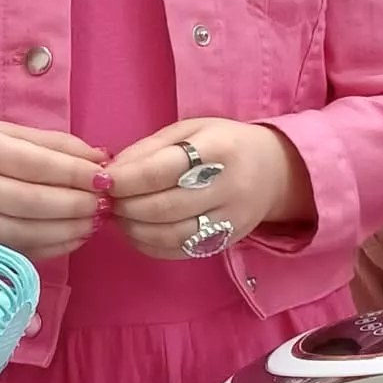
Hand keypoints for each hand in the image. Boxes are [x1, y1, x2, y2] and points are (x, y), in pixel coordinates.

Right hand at [0, 122, 104, 257]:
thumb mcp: (2, 133)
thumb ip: (52, 143)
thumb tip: (101, 157)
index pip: (33, 164)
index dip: (75, 174)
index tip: (106, 178)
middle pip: (31, 202)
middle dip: (77, 205)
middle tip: (106, 203)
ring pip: (26, 232)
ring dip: (70, 230)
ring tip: (96, 220)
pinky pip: (18, 251)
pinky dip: (54, 247)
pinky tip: (76, 236)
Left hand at [106, 119, 310, 260]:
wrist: (277, 172)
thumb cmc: (225, 145)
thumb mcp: (190, 131)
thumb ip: (148, 150)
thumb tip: (111, 174)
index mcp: (218, 150)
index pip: (162, 170)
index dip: (126, 179)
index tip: (105, 180)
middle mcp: (230, 187)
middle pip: (164, 207)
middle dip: (126, 206)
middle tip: (109, 200)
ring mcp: (232, 219)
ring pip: (171, 235)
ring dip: (134, 229)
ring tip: (120, 216)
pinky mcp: (228, 241)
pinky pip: (181, 252)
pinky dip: (150, 246)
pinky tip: (139, 232)